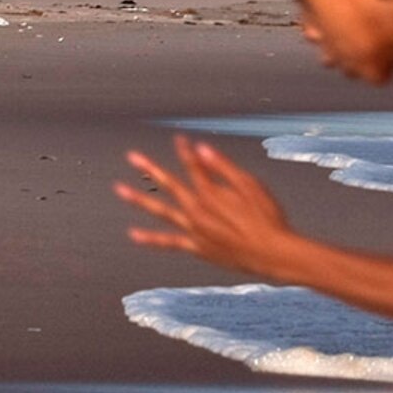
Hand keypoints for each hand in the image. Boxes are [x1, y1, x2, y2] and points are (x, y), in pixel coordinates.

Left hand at [118, 136, 300, 274]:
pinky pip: (169, 242)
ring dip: (139, 199)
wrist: (273, 254)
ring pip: (161, 211)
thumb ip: (224, 167)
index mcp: (212, 192)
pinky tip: (133, 234)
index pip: (193, 165)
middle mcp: (198, 210)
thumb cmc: (268, 218)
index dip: (185, 150)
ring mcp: (194, 230)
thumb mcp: (252, 186)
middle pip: (169, 184)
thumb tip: (201, 149)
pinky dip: (150, 239)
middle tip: (131, 156)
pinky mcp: (196, 247)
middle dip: (150, 168)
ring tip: (119, 189)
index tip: (179, 138)